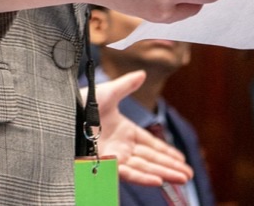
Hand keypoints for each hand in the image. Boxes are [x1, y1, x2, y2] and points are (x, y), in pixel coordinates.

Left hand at [92, 71, 193, 186]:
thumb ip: (126, 85)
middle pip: (151, 159)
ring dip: (164, 174)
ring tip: (182, 180)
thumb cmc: (82, 102)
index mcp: (124, 131)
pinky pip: (129, 173)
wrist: (65, 113)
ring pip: (145, 168)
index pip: (150, 144)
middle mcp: (122, 146)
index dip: (166, 152)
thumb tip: (142, 73)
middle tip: (188, 175)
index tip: (181, 159)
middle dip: (171, 167)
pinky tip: (159, 181)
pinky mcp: (107, 164)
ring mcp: (115, 156)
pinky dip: (144, 177)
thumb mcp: (109, 92)